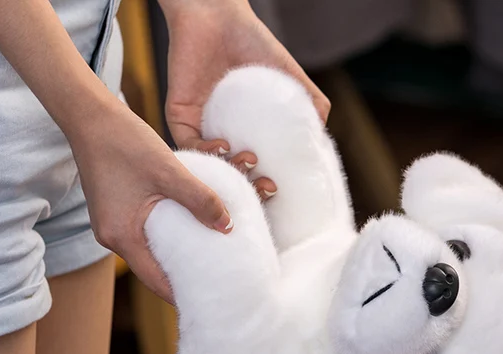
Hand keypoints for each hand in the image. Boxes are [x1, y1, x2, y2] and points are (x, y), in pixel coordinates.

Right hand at [68, 95, 232, 303]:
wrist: (89, 115)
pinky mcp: (116, 214)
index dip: (183, 294)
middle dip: (183, 280)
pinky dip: (167, 241)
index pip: (157, 281)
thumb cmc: (124, 140)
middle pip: (154, 272)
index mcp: (122, 237)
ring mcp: (112, 227)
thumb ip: (200, 199)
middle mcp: (113, 238)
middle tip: (216, 288)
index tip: (210, 303)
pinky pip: (145, 237)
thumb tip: (228, 227)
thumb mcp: (169, 171)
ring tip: (208, 266)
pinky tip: (189, 237)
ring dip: (176, 259)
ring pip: (150, 253)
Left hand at [160, 0, 329, 197]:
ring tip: (249, 160)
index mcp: (243, 134)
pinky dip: (206, 152)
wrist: (219, 14)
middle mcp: (219, 136)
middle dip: (248, 188)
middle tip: (267, 184)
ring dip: (229, 172)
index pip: (251, 170)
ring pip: (209, 167)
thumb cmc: (253, 42)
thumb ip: (310, 104)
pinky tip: (224, 146)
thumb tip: (323, 136)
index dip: (263, 186)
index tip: (279, 188)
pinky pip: (187, 146)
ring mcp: (198, 128)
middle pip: (230, 176)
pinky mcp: (179, 116)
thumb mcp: (290, 77)